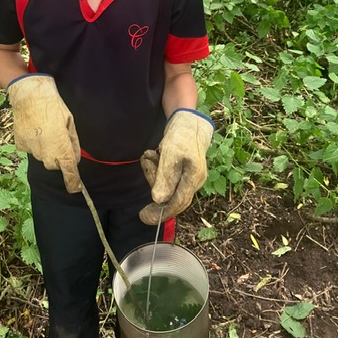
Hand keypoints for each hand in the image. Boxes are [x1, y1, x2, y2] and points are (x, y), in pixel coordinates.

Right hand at [7, 74, 80, 192]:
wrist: (29, 94)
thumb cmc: (53, 105)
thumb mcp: (70, 122)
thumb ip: (73, 143)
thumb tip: (75, 158)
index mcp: (61, 147)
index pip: (69, 171)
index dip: (73, 182)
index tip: (76, 189)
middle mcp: (45, 153)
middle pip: (54, 164)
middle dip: (58, 157)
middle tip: (58, 138)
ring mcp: (31, 150)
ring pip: (41, 156)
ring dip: (45, 148)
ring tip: (44, 128)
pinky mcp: (20, 145)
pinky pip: (30, 149)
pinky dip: (33, 143)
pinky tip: (34, 128)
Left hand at [139, 109, 213, 224]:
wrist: (189, 119)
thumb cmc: (182, 136)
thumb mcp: (170, 154)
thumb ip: (166, 178)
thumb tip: (159, 200)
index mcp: (194, 178)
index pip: (177, 203)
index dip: (160, 212)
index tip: (143, 217)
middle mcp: (194, 180)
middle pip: (170, 194)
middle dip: (154, 181)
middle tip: (147, 163)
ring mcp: (189, 175)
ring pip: (166, 183)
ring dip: (154, 170)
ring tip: (150, 154)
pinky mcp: (182, 169)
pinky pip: (166, 175)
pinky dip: (157, 166)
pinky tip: (153, 154)